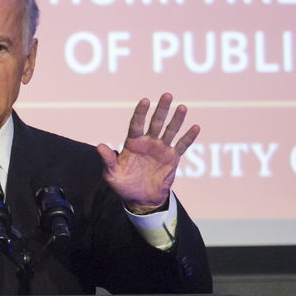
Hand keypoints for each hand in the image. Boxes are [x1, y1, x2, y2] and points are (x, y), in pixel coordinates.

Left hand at [97, 93, 199, 213]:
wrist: (141, 199)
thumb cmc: (124, 185)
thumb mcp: (112, 174)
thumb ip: (108, 160)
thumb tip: (100, 146)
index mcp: (132, 143)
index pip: (136, 124)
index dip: (140, 113)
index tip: (145, 101)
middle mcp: (148, 143)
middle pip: (155, 123)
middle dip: (161, 110)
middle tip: (167, 95)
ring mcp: (161, 149)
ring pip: (170, 131)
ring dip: (176, 119)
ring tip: (182, 107)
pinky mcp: (172, 158)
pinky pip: (182, 146)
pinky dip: (188, 137)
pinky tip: (195, 127)